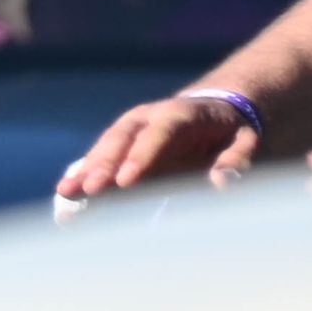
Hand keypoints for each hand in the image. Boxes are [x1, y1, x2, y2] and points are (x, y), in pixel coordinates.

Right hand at [55, 89, 264, 206]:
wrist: (211, 112)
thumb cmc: (230, 132)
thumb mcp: (245, 141)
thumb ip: (237, 160)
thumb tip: (223, 183)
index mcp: (181, 114)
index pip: (159, 133)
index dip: (140, 156)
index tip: (125, 181)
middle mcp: (148, 119)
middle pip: (122, 139)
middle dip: (104, 165)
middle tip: (90, 190)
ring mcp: (129, 132)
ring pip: (104, 150)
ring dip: (85, 172)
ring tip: (67, 193)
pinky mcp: (119, 149)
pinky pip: (98, 163)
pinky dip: (83, 179)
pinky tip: (66, 198)